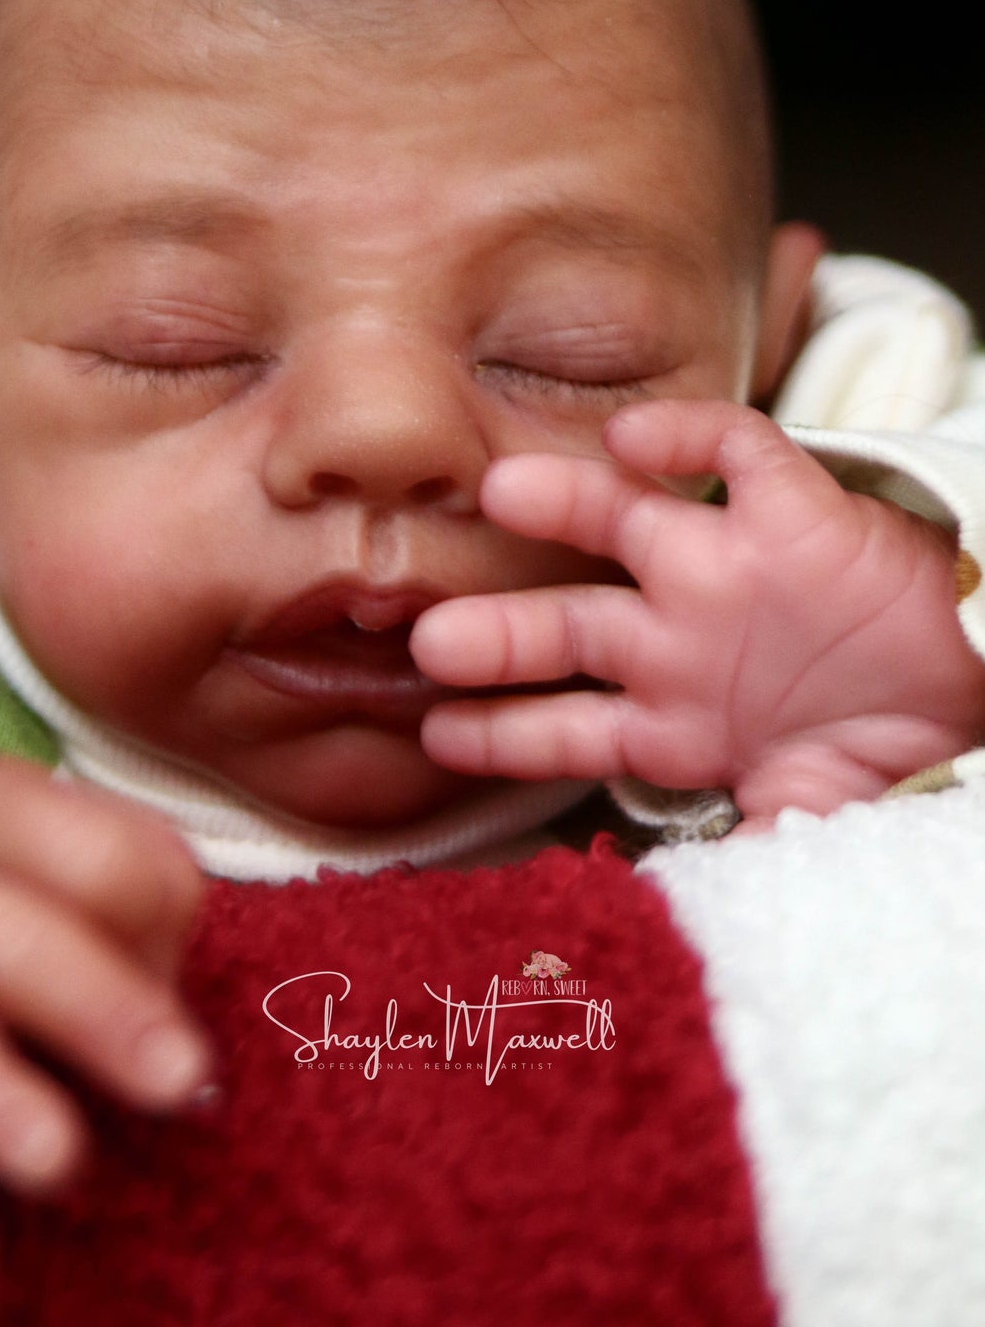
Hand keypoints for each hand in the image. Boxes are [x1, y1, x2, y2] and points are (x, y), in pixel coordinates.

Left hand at [410, 399, 984, 826]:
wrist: (974, 682)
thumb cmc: (875, 744)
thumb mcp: (803, 820)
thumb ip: (741, 863)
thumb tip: (670, 926)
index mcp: (666, 718)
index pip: (563, 730)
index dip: (501, 736)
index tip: (436, 738)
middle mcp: (675, 637)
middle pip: (566, 626)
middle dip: (499, 632)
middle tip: (432, 638)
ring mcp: (726, 568)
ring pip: (624, 521)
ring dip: (564, 503)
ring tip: (504, 489)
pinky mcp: (791, 509)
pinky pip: (732, 455)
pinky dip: (686, 439)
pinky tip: (634, 436)